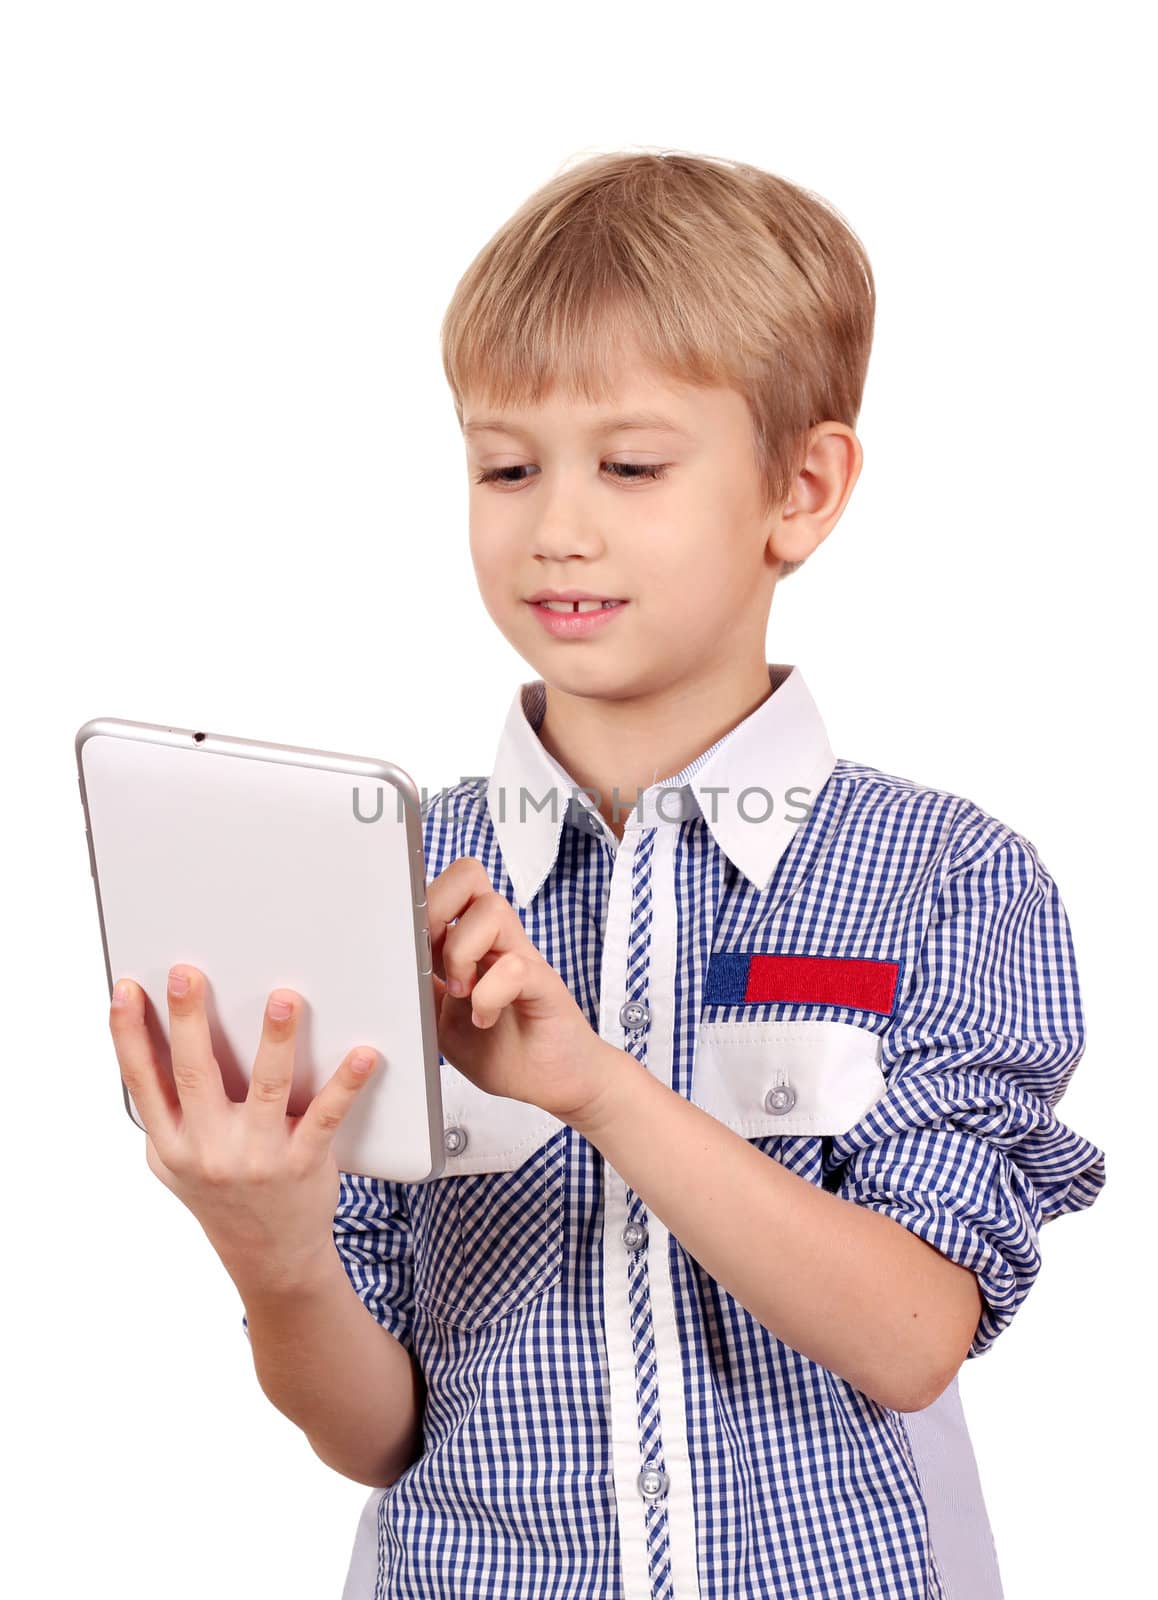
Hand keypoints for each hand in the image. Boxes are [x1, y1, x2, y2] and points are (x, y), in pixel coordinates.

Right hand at [108, 964, 378, 1294]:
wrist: (270, 1256)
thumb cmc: (221, 1193)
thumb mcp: (175, 1162)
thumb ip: (165, 1112)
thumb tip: (151, 1041)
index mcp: (171, 1142)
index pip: (141, 1081)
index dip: (127, 1034)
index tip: (125, 990)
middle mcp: (207, 1150)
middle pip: (194, 1074)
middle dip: (188, 1021)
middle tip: (188, 974)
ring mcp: (256, 1157)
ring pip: (265, 1088)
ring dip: (274, 1041)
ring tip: (283, 1000)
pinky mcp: (302, 1163)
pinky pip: (326, 1116)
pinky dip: (346, 1084)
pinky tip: (362, 1055)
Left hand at [426, 856, 615, 1126]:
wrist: (551, 1083)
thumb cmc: (501, 1050)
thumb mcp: (440, 1020)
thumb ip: (421, 988)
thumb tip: (384, 968)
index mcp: (469, 942)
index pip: (446, 886)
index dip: (419, 901)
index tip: (403, 942)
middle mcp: (497, 939)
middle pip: (468, 875)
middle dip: (437, 911)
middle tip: (433, 961)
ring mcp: (522, 957)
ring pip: (491, 910)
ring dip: (462, 953)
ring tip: (461, 994)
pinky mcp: (544, 983)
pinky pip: (515, 966)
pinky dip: (489, 995)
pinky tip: (484, 1018)